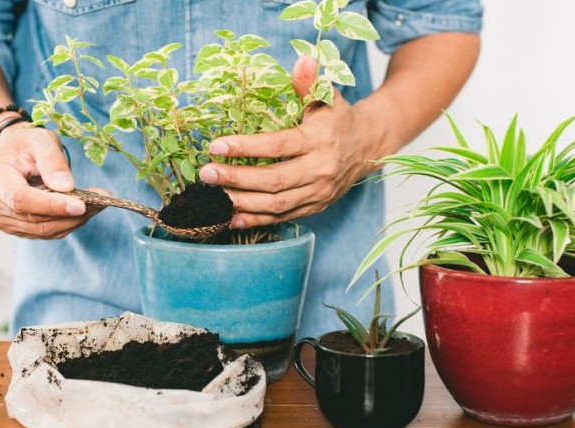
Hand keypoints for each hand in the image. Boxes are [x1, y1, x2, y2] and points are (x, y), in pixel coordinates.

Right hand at [0, 122, 106, 238]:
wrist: (12, 155)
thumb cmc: (25, 144)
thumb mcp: (40, 140)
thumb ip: (52, 161)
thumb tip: (66, 186)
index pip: (21, 199)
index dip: (51, 205)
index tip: (80, 205)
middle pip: (34, 219)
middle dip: (70, 214)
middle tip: (101, 202)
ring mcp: (1, 219)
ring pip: (42, 230)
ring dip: (73, 221)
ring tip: (97, 206)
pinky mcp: (14, 228)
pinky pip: (43, 232)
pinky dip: (66, 224)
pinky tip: (83, 212)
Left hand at [198, 56, 380, 228]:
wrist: (367, 147)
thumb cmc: (338, 119)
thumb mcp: (328, 96)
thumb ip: (310, 82)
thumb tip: (303, 60)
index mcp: (320, 140)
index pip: (278, 146)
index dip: (246, 147)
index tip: (217, 145)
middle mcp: (320, 170)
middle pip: (273, 180)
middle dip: (236, 179)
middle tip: (207, 173)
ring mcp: (318, 193)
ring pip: (275, 204)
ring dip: (241, 202)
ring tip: (211, 196)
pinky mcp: (314, 207)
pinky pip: (281, 218)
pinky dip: (255, 220)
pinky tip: (230, 217)